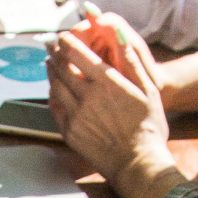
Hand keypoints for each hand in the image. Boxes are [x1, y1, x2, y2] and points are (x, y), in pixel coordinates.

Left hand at [47, 24, 170, 183]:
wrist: (137, 163)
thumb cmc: (148, 126)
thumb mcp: (148, 89)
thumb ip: (132, 61)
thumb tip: (120, 35)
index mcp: (106, 82)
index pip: (77, 53)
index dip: (66, 41)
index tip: (63, 36)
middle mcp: (87, 96)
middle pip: (61, 67)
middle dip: (54, 52)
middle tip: (50, 44)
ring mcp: (75, 115)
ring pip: (54, 86)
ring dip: (50, 71)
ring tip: (50, 63)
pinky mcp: (70, 132)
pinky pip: (54, 108)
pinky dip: (51, 94)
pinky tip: (53, 89)